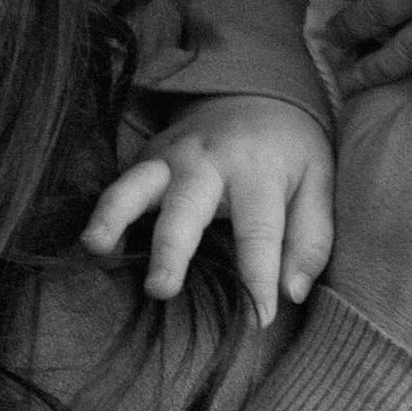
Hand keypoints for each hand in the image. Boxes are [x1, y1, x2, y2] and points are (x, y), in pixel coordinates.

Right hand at [82, 96, 335, 330]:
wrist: (255, 92)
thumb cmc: (290, 151)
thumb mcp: (318, 182)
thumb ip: (310, 238)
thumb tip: (292, 293)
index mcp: (258, 170)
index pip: (259, 231)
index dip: (258, 276)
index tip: (260, 318)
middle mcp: (209, 162)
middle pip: (187, 207)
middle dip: (172, 249)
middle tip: (160, 289)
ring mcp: (170, 158)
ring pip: (135, 186)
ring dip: (114, 215)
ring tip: (96, 246)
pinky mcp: (146, 159)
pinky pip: (120, 186)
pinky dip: (104, 213)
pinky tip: (93, 243)